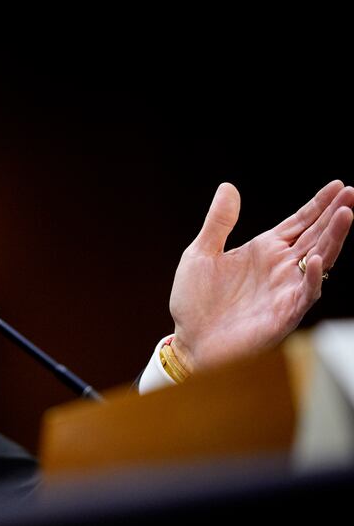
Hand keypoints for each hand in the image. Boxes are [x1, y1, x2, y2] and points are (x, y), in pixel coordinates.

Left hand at [169, 180, 353, 372]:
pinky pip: (304, 294)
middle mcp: (280, 268)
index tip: (338, 185)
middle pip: (315, 236)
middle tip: (350, 192)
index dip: (318, 205)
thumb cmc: (195, 302)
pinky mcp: (283, 314)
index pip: (299, 223)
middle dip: (334, 215)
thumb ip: (218, 223)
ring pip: (319, 260)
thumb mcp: (200, 254)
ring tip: (344, 214)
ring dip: (333, 239)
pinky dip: (311, 277)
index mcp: (263, 251)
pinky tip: (314, 260)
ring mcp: (284, 290)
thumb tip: (228, 187)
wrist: (189, 340)